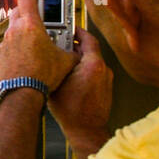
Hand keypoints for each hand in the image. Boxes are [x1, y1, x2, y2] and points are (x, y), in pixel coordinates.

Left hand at [0, 0, 78, 90]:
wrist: (21, 93)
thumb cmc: (41, 77)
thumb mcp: (66, 61)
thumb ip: (72, 51)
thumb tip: (78, 51)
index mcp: (31, 25)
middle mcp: (15, 30)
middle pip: (20, 9)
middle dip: (31, 9)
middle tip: (44, 16)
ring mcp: (6, 42)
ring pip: (14, 26)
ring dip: (25, 27)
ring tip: (39, 38)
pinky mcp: (2, 53)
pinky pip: (10, 42)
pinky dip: (19, 43)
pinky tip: (29, 53)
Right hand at [49, 26, 112, 156]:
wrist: (86, 131)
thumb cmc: (71, 111)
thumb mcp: (56, 82)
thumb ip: (57, 64)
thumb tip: (52, 53)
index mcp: (93, 65)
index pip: (88, 39)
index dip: (77, 32)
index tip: (69, 27)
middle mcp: (103, 70)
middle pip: (89, 50)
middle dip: (75, 47)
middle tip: (60, 45)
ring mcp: (106, 80)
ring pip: (91, 63)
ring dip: (79, 60)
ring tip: (63, 63)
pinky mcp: (105, 89)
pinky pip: (94, 74)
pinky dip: (84, 72)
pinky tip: (71, 78)